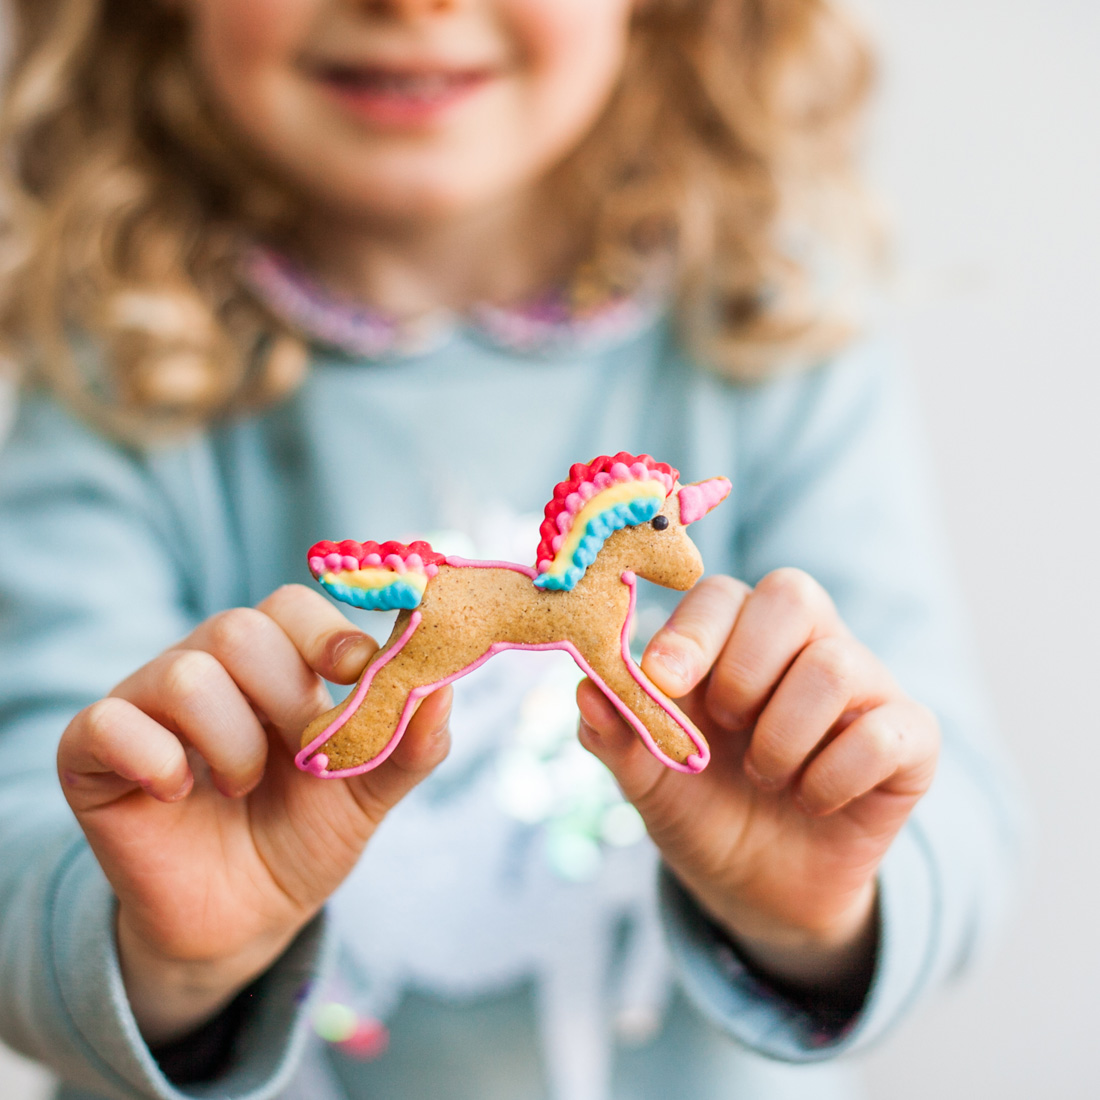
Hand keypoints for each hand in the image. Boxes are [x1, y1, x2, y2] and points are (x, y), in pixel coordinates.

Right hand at [57, 585, 450, 1042]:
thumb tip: (447, 685)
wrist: (242, 918)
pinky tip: (178, 795)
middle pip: (239, 628)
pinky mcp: (93, 750)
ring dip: (234, 744)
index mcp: (274, 661)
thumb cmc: (305, 835)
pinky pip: (108, 724)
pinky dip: (157, 762)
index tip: (358, 675)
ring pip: (186, 675)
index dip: (328, 634)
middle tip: (302, 757)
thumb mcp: (370, 792)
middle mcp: (207, 665)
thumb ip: (412, 742)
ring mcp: (145, 702)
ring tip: (244, 786)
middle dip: (286, 699)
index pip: (291, 605)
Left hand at [577, 568, 938, 994]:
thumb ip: (615, 731)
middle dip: (744, 670)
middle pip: (793, 595)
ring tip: (767, 775)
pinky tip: (812, 802)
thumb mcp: (646, 778)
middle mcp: (803, 644)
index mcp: (732, 638)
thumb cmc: (701, 807)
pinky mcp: (909, 738)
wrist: (759, 889)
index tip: (662, 683)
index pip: (722, 592)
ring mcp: (863, 686)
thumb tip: (585, 688)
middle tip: (727, 727)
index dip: (692, 632)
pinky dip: (834, 777)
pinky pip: (887, 732)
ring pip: (836, 664)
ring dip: (784, 736)